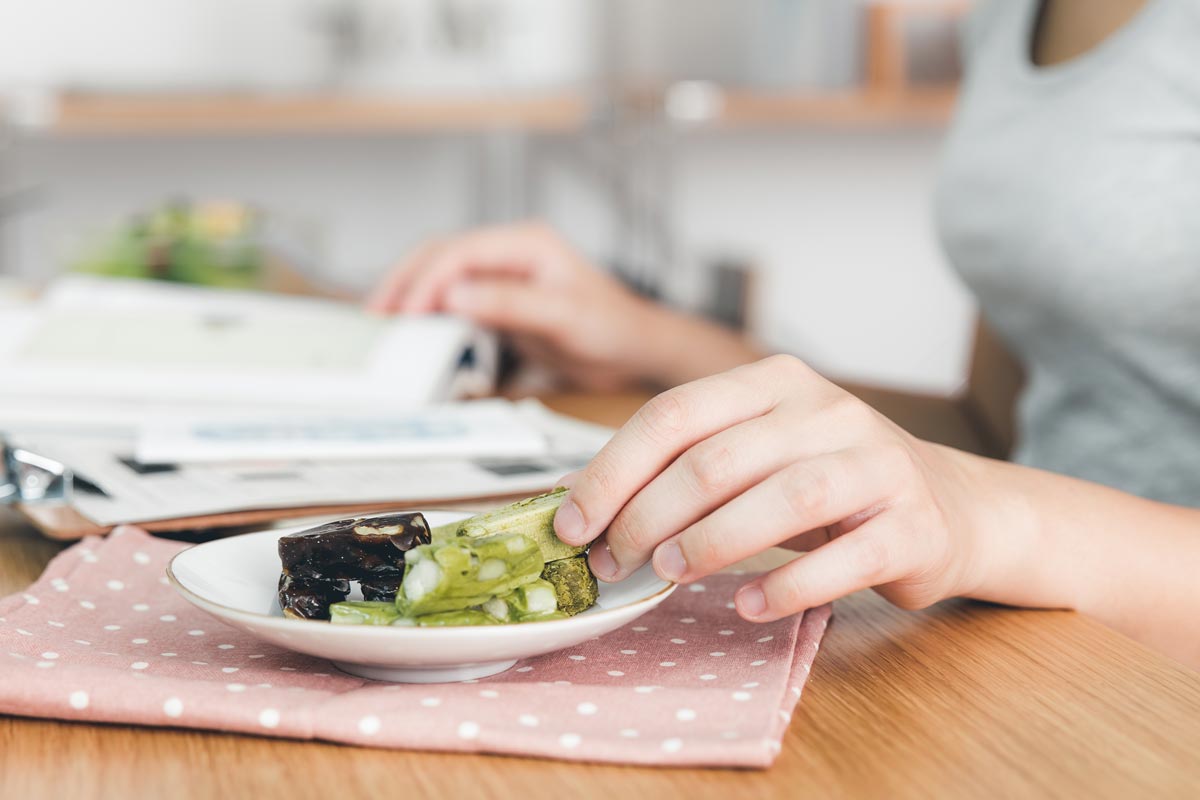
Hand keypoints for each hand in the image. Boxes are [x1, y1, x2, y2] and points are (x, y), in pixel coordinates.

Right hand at [368, 221, 665, 389]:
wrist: (635, 349)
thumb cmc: (612, 327)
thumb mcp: (564, 317)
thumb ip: (510, 303)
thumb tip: (454, 296)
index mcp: (526, 243)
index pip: (460, 251)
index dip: (427, 281)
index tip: (407, 313)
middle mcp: (509, 253)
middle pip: (440, 255)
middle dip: (404, 282)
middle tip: (376, 317)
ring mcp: (502, 276)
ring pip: (440, 276)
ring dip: (410, 296)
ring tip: (383, 324)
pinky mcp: (499, 302)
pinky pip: (453, 301)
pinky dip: (427, 313)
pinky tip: (411, 331)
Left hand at [553, 355, 1016, 621]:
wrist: (951, 508)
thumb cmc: (831, 484)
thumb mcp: (757, 454)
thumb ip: (682, 465)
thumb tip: (582, 500)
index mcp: (775, 382)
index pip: (675, 415)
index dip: (613, 472)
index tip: (572, 523)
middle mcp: (828, 410)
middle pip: (716, 460)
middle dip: (647, 516)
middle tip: (614, 563)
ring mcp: (878, 464)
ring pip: (780, 500)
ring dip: (709, 544)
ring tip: (667, 574)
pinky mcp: (913, 526)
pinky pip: (842, 560)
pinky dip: (786, 587)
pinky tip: (747, 604)